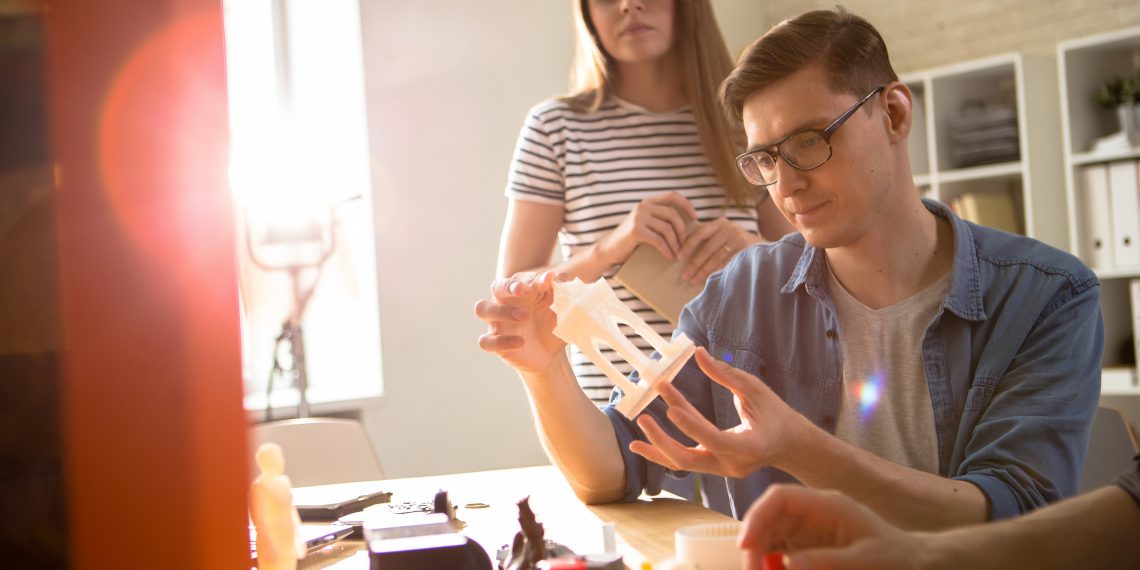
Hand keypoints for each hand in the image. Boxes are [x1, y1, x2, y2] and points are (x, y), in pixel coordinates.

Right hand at [475, 272, 566, 374]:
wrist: (552, 355)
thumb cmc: (552, 325)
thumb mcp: (561, 308)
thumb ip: (560, 290)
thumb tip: (557, 276)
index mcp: (521, 292)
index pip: (519, 279)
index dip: (531, 278)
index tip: (548, 280)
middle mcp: (506, 304)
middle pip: (496, 287)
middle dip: (508, 286)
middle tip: (524, 291)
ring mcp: (498, 324)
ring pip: (482, 308)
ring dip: (501, 310)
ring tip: (524, 317)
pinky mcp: (496, 344)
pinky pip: (486, 341)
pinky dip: (502, 341)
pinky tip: (520, 342)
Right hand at [594, 192, 697, 265]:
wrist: (609, 250)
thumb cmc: (630, 240)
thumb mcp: (646, 224)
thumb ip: (660, 219)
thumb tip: (686, 224)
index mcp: (648, 202)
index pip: (673, 195)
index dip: (687, 204)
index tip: (695, 217)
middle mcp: (643, 206)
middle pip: (673, 215)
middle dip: (683, 231)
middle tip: (685, 245)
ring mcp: (639, 217)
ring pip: (667, 229)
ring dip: (676, 243)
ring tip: (677, 254)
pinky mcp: (636, 230)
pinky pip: (659, 240)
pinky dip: (667, 250)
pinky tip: (670, 257)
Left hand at [628, 347, 813, 477]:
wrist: (789, 444)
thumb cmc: (775, 413)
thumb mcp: (755, 389)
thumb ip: (725, 374)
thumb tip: (698, 352)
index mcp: (750, 447)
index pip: (715, 439)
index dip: (692, 426)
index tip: (671, 409)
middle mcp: (732, 465)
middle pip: (690, 459)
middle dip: (663, 440)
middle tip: (644, 417)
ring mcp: (721, 469)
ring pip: (683, 463)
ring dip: (658, 446)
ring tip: (635, 434)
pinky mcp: (712, 466)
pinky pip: (684, 460)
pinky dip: (662, 451)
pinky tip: (640, 443)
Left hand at [678, 217, 753, 282]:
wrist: (764, 249)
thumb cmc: (736, 244)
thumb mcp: (724, 235)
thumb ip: (710, 239)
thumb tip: (683, 254)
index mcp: (720, 223)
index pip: (699, 234)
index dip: (687, 246)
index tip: (678, 257)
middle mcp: (729, 229)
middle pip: (707, 248)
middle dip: (695, 264)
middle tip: (685, 275)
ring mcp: (739, 239)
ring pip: (716, 258)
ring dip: (704, 271)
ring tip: (694, 280)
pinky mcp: (745, 251)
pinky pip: (727, 264)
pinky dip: (717, 273)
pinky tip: (710, 280)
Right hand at [739, 485, 927, 569]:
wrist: (916, 563)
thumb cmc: (897, 558)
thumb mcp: (866, 560)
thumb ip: (828, 562)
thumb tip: (789, 566)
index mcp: (827, 505)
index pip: (781, 498)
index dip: (757, 516)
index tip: (745, 545)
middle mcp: (813, 513)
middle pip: (770, 518)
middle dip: (754, 543)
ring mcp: (810, 530)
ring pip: (771, 536)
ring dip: (760, 555)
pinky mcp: (810, 548)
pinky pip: (781, 552)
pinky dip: (771, 563)